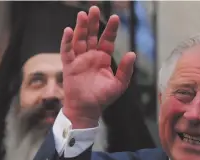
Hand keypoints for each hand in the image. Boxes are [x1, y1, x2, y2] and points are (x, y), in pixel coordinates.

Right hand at [60, 6, 135, 127]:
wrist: (87, 110)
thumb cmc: (103, 98)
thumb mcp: (119, 84)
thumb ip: (126, 70)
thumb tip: (132, 53)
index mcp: (103, 59)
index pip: (107, 40)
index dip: (111, 29)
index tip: (115, 17)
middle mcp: (91, 56)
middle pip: (92, 35)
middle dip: (94, 22)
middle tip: (95, 8)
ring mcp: (79, 60)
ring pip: (80, 39)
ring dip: (81, 27)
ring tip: (83, 14)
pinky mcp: (69, 66)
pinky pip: (67, 51)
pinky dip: (67, 41)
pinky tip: (69, 30)